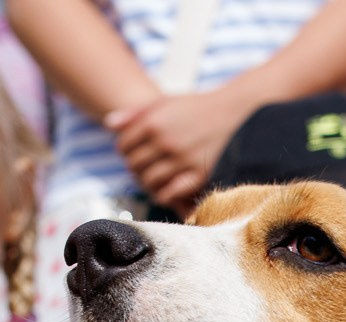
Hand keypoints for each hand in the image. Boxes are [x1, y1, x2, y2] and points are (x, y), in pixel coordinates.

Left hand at [107, 87, 251, 211]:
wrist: (236, 113)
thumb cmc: (198, 108)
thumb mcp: (166, 103)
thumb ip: (136, 113)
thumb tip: (109, 125)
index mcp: (153, 121)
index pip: (123, 145)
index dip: (125, 151)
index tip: (135, 153)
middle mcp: (165, 140)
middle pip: (134, 165)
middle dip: (136, 168)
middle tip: (144, 169)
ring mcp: (181, 159)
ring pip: (149, 181)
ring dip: (148, 183)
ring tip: (154, 179)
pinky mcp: (198, 174)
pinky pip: (169, 193)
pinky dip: (163, 194)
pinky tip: (166, 189)